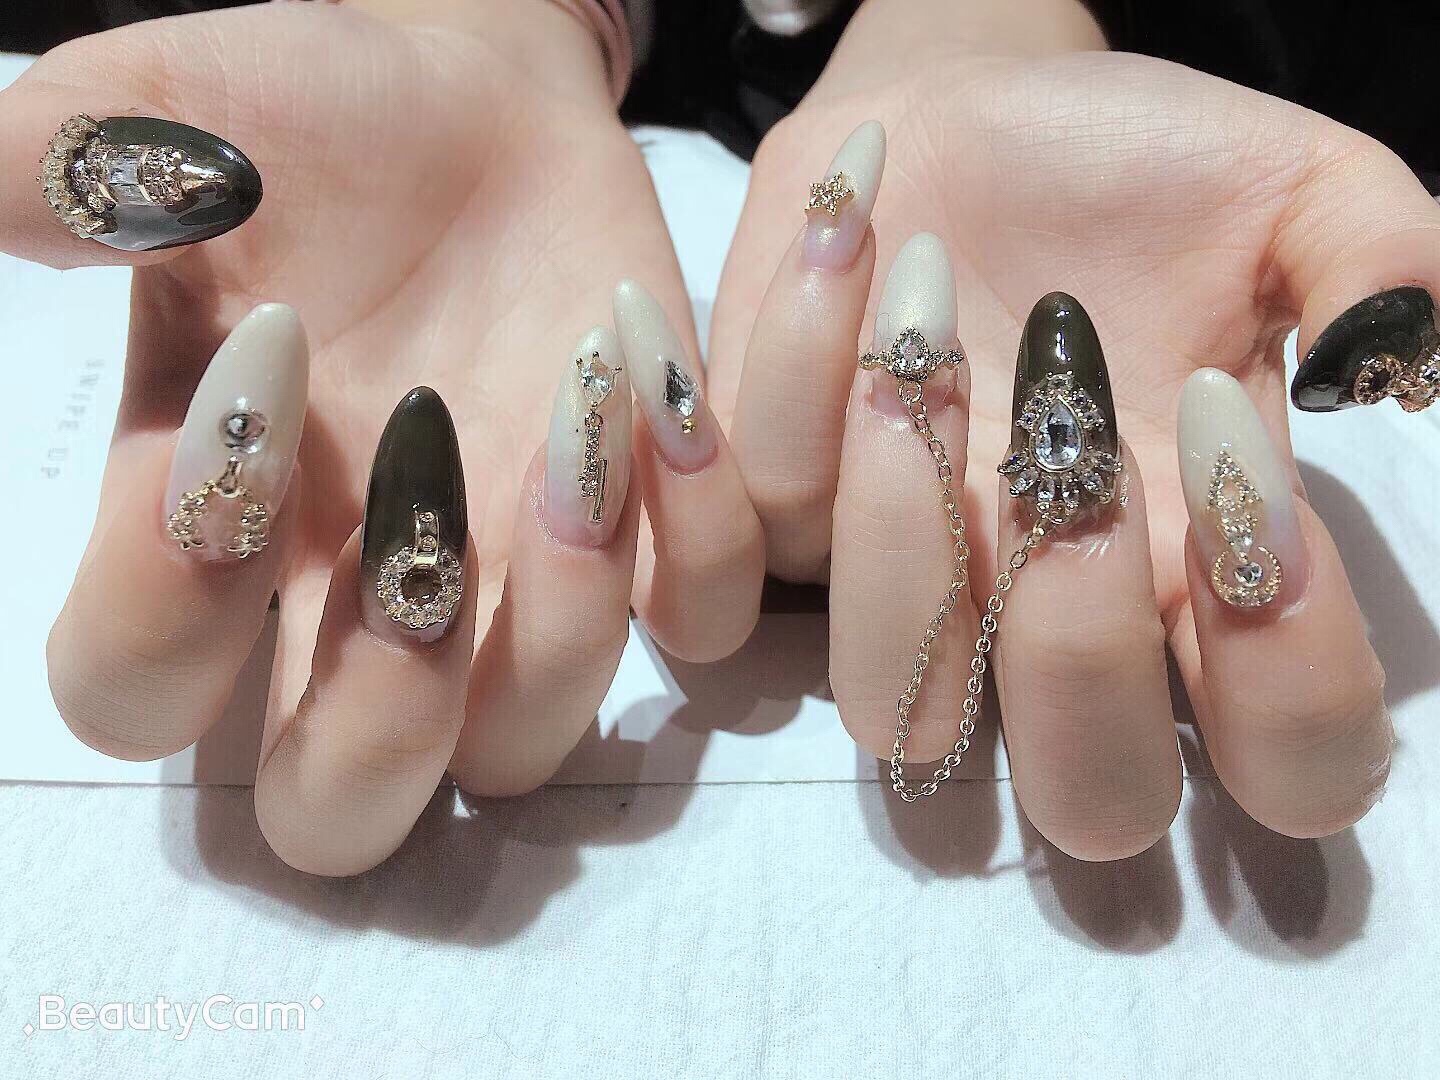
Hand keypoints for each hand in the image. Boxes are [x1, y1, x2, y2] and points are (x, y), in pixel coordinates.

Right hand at [31, 0, 763, 874]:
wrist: (472, 96)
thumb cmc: (303, 122)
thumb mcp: (166, 125)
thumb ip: (62, 175)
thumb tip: (28, 208)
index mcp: (214, 536)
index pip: (137, 694)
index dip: (170, 596)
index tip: (259, 373)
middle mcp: (353, 603)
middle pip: (338, 815)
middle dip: (377, 719)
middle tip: (411, 531)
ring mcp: (511, 587)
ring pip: (522, 753)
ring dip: (561, 617)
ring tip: (574, 416)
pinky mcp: (644, 536)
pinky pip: (693, 627)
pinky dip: (697, 539)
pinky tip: (656, 391)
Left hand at [710, 0, 1410, 858]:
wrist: (964, 116)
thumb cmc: (1134, 172)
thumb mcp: (1288, 191)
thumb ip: (1371, 263)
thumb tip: (1381, 360)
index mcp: (1197, 568)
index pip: (1290, 763)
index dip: (1291, 683)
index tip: (1241, 468)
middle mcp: (1049, 615)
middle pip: (1088, 803)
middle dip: (1085, 655)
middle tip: (1086, 470)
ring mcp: (903, 582)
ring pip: (885, 709)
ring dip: (907, 535)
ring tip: (928, 345)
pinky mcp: (772, 516)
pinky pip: (736, 558)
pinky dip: (793, 389)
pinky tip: (855, 243)